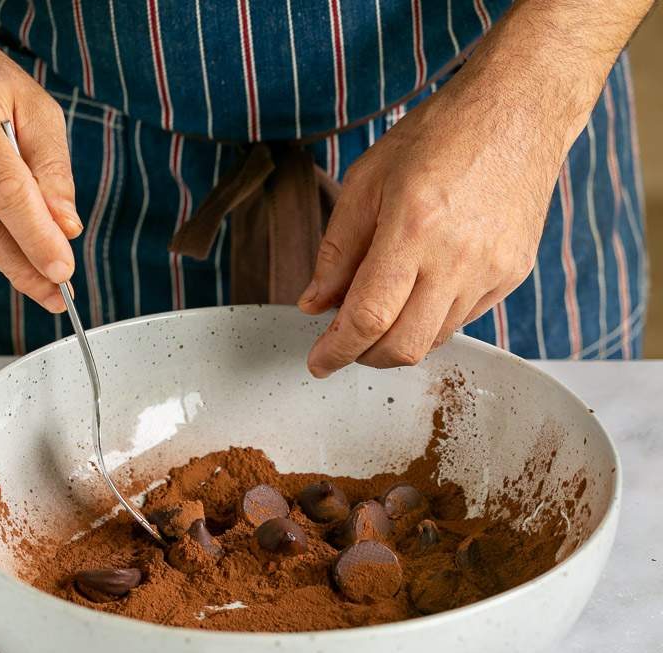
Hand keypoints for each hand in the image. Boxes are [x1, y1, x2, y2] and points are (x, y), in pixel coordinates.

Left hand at [299, 78, 561, 374]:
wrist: (520, 109)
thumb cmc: (441, 135)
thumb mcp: (368, 181)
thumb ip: (337, 250)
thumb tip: (315, 303)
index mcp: (413, 227)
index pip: (368, 317)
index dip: (337, 349)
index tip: (320, 361)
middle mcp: (457, 258)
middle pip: (403, 347)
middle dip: (365, 356)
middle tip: (346, 343)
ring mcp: (491, 271)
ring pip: (433, 340)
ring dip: (398, 339)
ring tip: (383, 308)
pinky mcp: (511, 276)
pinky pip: (462, 321)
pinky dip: (431, 320)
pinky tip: (420, 292)